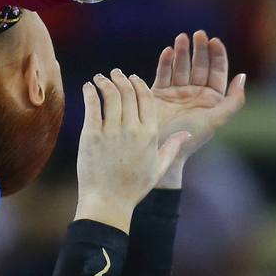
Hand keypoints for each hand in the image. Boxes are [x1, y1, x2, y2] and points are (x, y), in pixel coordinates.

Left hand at [74, 70, 190, 232]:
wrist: (108, 202)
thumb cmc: (133, 188)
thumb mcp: (158, 168)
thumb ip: (172, 147)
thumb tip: (187, 133)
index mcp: (150, 134)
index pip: (146, 98)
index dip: (138, 84)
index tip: (132, 78)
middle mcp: (133, 129)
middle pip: (128, 92)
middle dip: (121, 78)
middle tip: (114, 73)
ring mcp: (111, 131)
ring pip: (111, 95)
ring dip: (105, 82)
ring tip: (100, 78)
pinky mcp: (91, 135)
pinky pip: (92, 106)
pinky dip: (90, 92)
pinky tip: (88, 87)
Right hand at [150, 31, 245, 185]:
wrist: (162, 149)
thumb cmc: (191, 136)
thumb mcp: (217, 119)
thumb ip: (234, 100)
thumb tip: (242, 76)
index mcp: (211, 99)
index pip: (217, 71)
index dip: (217, 55)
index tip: (214, 41)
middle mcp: (195, 94)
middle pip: (199, 65)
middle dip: (199, 49)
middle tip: (198, 34)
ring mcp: (176, 93)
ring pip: (181, 67)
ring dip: (182, 52)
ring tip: (181, 38)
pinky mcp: (159, 94)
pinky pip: (163, 74)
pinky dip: (166, 63)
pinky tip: (169, 51)